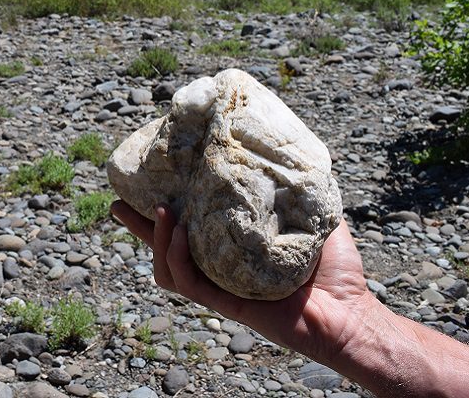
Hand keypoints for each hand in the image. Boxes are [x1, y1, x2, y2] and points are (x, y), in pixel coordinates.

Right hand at [110, 200, 377, 363]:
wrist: (351, 315)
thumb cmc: (338, 274)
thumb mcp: (318, 219)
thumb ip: (302, 194)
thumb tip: (296, 153)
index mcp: (234, 251)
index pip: (192, 229)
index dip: (167, 210)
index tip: (151, 182)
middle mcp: (220, 269)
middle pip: (166, 248)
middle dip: (138, 226)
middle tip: (117, 202)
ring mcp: (220, 288)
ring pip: (168, 268)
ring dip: (155, 239)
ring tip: (161, 210)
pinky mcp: (226, 304)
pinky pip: (188, 283)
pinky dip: (177, 257)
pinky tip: (177, 232)